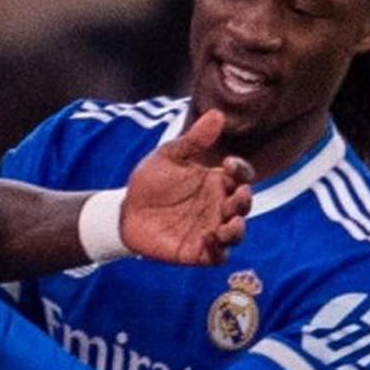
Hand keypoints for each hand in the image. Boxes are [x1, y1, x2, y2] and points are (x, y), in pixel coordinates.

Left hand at [122, 108, 254, 265]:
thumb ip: (193, 140)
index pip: (241, 176)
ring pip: (235, 233)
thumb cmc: (149, 182)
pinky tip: (208, 238)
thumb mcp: (168, 157)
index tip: (228, 163)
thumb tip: (217, 114)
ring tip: (231, 223)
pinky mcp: (197, 251)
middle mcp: (218, 206)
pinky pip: (217, 256)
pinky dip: (219, 250)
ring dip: (238, 229)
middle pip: (243, 205)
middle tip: (237, 194)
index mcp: (215, 181)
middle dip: (244, 200)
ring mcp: (210, 229)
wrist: (125, 211)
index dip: (241, 170)